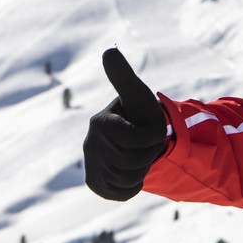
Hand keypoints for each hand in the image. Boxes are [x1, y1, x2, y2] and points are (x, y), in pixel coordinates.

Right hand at [84, 49, 169, 200]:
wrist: (139, 139)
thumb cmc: (139, 113)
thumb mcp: (137, 94)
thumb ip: (124, 76)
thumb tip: (109, 51)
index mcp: (99, 122)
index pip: (135, 140)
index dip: (153, 137)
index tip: (151, 129)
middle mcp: (90, 145)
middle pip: (133, 160)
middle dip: (149, 153)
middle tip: (146, 144)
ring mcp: (91, 166)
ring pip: (128, 178)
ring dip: (143, 169)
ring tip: (139, 156)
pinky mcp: (96, 184)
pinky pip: (122, 192)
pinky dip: (135, 185)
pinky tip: (132, 171)